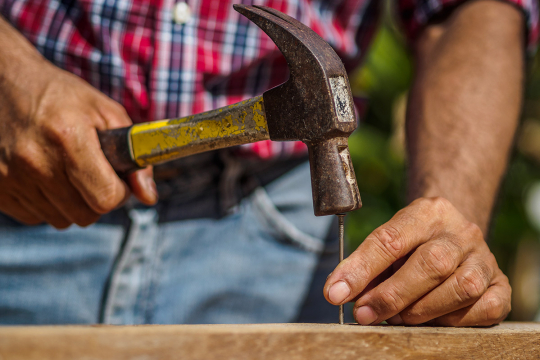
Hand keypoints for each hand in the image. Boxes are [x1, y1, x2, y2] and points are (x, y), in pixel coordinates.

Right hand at [0, 57, 156, 228]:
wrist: (4, 83)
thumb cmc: (62, 97)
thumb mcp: (106, 113)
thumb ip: (134, 155)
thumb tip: (149, 196)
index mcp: (68, 138)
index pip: (105, 198)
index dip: (119, 193)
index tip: (118, 180)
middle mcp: (35, 161)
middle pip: (85, 216)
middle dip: (97, 199)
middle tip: (94, 176)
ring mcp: (10, 177)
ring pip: (60, 220)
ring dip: (72, 203)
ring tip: (67, 172)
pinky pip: (34, 217)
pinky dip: (46, 204)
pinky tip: (45, 176)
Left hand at [324, 197, 510, 325]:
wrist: (453, 233)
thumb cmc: (412, 243)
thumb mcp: (388, 243)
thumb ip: (367, 266)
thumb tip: (339, 293)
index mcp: (427, 213)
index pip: (390, 238)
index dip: (360, 269)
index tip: (336, 293)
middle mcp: (461, 231)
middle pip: (430, 263)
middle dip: (392, 295)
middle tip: (365, 313)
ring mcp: (485, 257)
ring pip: (461, 287)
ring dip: (423, 310)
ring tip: (399, 318)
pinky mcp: (501, 283)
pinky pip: (486, 307)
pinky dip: (456, 321)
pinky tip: (434, 320)